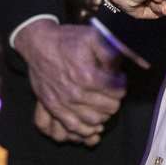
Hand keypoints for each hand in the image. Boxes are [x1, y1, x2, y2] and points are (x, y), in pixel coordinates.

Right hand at [12, 20, 124, 141]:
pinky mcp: (53, 107)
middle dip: (115, 100)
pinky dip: (86, 129)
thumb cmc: (67, 40)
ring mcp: (63, 102)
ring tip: (104, 105)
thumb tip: (126, 66)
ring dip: (103, 115)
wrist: (39, 44)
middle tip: (112, 92)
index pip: (117, 91)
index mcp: (87, 75)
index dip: (121, 85)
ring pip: (93, 121)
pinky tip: (92, 122)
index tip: (118, 79)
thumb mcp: (93, 36)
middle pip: (108, 108)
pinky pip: (73, 126)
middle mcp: (75, 92)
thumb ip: (112, 51)